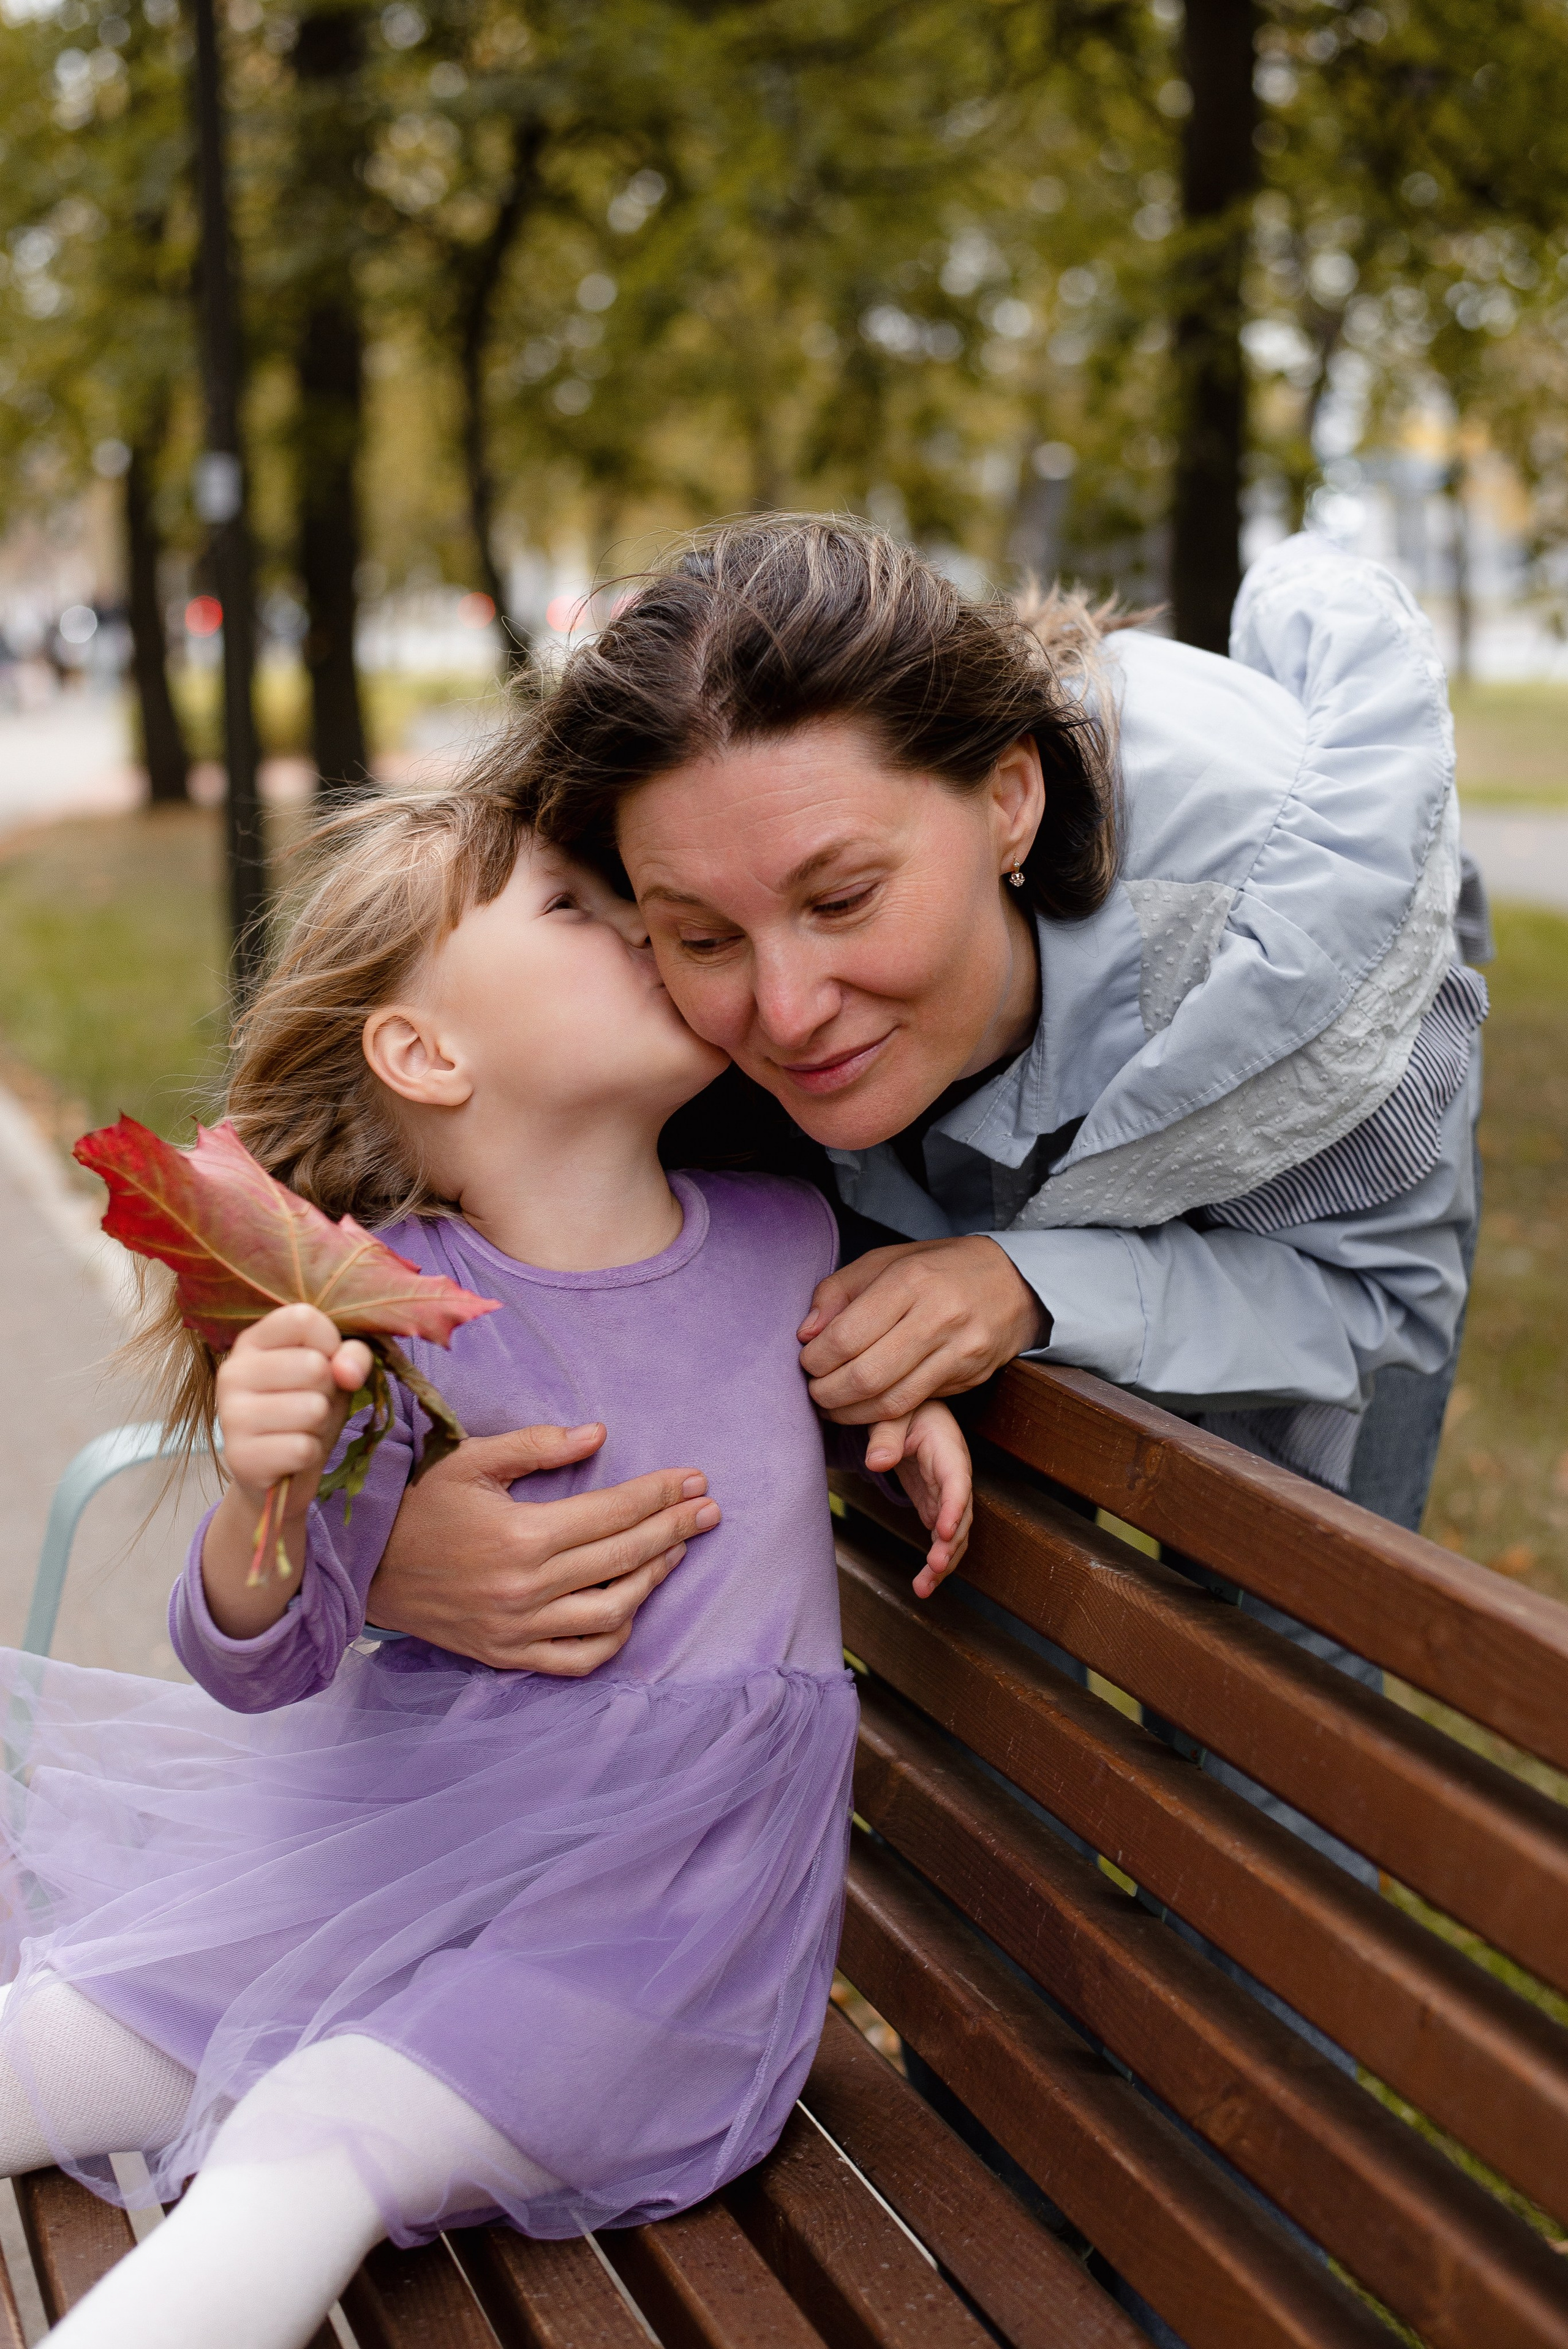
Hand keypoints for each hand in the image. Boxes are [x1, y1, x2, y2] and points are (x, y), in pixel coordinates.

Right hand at [216, 1304, 372, 1513]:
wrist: (282, 1471)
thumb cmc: (308, 1408)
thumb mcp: (336, 1373)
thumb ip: (353, 1355)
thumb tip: (347, 1371)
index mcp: (252, 1341)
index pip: (303, 1319)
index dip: (331, 1343)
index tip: (325, 1362)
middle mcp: (231, 1372)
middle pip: (314, 1366)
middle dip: (328, 1391)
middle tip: (310, 1404)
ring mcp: (230, 1415)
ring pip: (312, 1409)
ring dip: (320, 1425)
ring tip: (301, 1428)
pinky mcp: (239, 1457)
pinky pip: (303, 1448)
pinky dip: (310, 1454)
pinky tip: (291, 1454)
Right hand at [367, 1424, 721, 1674]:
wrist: (365, 1568)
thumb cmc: (420, 1505)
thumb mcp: (470, 1460)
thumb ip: (536, 1445)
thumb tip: (598, 1435)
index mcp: (521, 1535)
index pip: (612, 1513)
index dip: (660, 1494)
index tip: (696, 1479)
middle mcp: (527, 1588)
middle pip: (624, 1558)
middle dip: (675, 1528)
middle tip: (709, 1508)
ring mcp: (520, 1629)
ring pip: (612, 1612)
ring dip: (654, 1579)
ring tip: (676, 1549)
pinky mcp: (509, 1655)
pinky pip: (579, 1659)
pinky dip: (614, 1637)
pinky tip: (632, 1606)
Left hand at [798, 1236, 1045, 1423]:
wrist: (1013, 1281)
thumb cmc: (938, 1268)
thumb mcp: (884, 1261)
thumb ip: (838, 1292)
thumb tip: (806, 1334)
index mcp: (910, 1280)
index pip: (846, 1336)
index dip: (816, 1359)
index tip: (806, 1361)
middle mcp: (938, 1317)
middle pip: (866, 1376)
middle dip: (827, 1393)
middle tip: (813, 1391)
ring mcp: (959, 1351)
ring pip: (891, 1402)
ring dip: (850, 1413)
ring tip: (832, 1405)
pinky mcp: (971, 1376)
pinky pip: (916, 1405)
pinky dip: (882, 1414)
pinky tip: (865, 1407)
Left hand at [866, 1400, 972, 1597]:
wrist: (913, 1413)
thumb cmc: (904, 1411)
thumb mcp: (892, 1416)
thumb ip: (885, 1437)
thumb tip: (875, 1463)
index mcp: (947, 1452)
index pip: (957, 1481)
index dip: (954, 1507)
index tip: (943, 1531)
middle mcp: (955, 1478)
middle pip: (961, 1516)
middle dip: (951, 1544)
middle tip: (935, 1566)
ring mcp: (947, 1497)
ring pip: (954, 1535)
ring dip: (943, 1562)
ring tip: (923, 1587)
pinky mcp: (935, 1509)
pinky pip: (941, 1540)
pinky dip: (935, 1563)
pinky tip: (923, 1584)